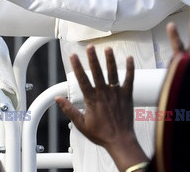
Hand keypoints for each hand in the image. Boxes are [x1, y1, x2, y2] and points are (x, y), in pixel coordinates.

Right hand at [55, 45, 147, 171]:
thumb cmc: (101, 134)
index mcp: (92, 100)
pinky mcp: (127, 95)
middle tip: (90, 47)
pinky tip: (130, 59)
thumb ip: (69, 109)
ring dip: (110, 60)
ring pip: (113, 73)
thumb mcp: (81, 124)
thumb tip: (58, 99)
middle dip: (93, 59)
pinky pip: (129, 80)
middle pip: (97, 73)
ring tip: (107, 49)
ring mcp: (116, 93)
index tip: (73, 56)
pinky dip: (130, 69)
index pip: (82, 80)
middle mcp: (104, 94)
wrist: (120, 141)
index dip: (77, 67)